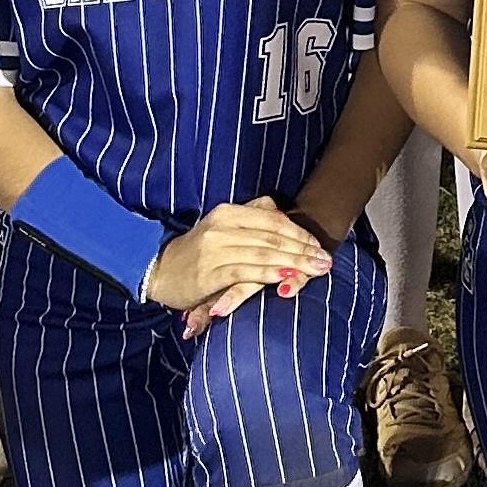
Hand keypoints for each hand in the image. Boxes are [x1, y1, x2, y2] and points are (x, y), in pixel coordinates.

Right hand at [145, 198, 331, 325]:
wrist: (160, 272)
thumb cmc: (197, 252)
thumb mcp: (221, 226)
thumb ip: (249, 215)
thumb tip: (277, 208)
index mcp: (228, 212)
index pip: (272, 219)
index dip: (298, 232)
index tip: (319, 244)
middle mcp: (222, 227)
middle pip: (272, 236)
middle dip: (303, 248)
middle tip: (326, 259)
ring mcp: (215, 249)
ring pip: (263, 252)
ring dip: (294, 262)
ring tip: (316, 269)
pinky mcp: (211, 273)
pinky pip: (246, 271)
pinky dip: (269, 273)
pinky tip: (287, 278)